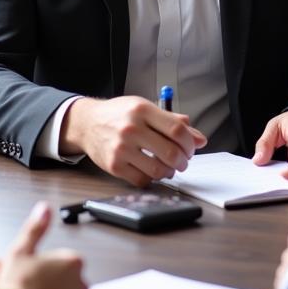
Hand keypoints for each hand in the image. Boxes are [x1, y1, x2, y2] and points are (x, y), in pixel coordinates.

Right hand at [0, 202, 87, 288]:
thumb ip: (36, 228)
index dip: (47, 267)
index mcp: (72, 261)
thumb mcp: (21, 249)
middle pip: (69, 279)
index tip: (35, 273)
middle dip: (55, 283)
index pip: (65, 260)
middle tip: (34, 288)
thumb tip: (44, 209)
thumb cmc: (17, 286)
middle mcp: (81, 283)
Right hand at [60, 96, 206, 186]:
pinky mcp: (114, 166)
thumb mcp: (145, 108)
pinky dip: (151, 179)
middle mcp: (131, 128)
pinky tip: (151, 170)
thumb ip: (173, 122)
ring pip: (158, 170)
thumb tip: (199, 139)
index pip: (177, 129)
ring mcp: (121, 149)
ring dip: (170, 172)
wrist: (87, 123)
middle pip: (170, 152)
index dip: (189, 143)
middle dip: (183, 161)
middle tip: (183, 161)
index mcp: (142, 110)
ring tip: (168, 167)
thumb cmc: (119, 115)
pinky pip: (142, 180)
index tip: (190, 148)